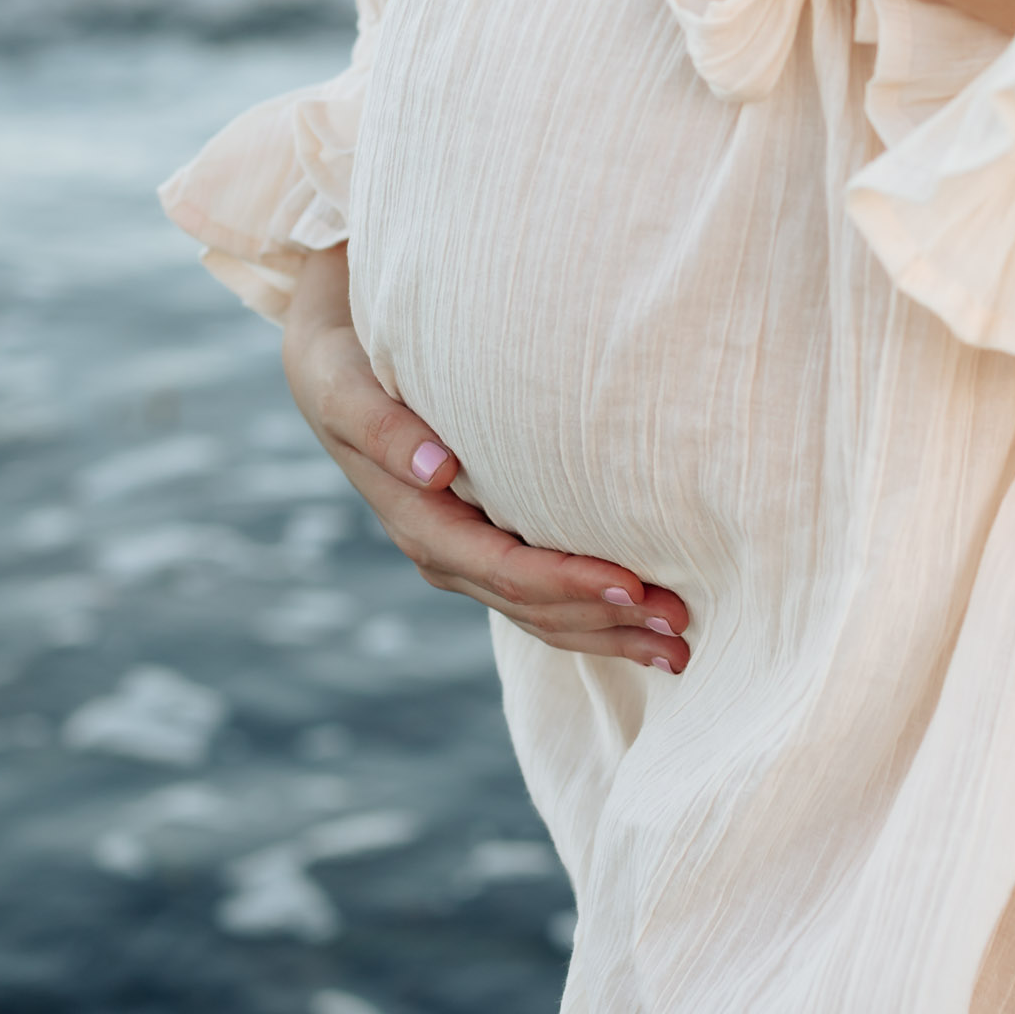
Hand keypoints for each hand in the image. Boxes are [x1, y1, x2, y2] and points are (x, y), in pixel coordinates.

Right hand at [281, 245, 688, 671]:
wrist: (333, 368)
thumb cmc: (348, 367)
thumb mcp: (348, 389)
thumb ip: (384, 429)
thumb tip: (437, 469)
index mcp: (420, 524)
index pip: (507, 570)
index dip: (570, 585)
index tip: (633, 585)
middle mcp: (447, 554)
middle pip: (536, 609)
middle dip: (608, 623)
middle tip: (681, 628)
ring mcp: (468, 557)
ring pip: (545, 616)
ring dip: (612, 633)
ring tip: (680, 646)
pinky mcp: (489, 544)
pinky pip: (544, 597)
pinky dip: (595, 616)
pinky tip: (643, 622)